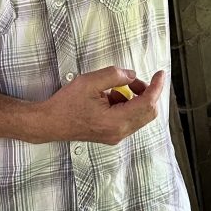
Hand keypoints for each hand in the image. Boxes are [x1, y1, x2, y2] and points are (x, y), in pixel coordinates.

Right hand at [40, 66, 164, 144]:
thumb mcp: (90, 81)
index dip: (156, 87)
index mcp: (115, 121)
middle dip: (146, 92)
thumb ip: (114, 75)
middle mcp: (119, 132)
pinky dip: (127, 104)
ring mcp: (116, 136)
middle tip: (132, 80)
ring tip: (117, 87)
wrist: (49, 123)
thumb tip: (132, 75)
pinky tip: (110, 97)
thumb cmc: (66, 104)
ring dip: (135, 98)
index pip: (147, 104)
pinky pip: (129, 118)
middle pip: (148, 112)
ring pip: (139, 115)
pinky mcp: (111, 134)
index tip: (160, 74)